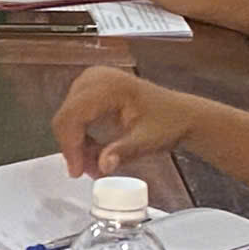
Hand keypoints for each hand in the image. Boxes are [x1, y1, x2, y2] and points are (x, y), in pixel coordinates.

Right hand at [52, 67, 200, 177]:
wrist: (182, 114)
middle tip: (85, 171)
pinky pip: (74, 114)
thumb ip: (122, 152)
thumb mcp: (147, 141)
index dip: (70, 145)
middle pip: (66, 116)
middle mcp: (95, 78)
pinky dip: (80, 135)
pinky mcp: (90, 88)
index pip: (73, 115)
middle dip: (72, 148)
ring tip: (93, 164)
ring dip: (76, 143)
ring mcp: (91, 80)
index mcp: (110, 86)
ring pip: (67, 117)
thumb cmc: (169, 123)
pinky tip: (94, 150)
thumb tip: (102, 166)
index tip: (77, 171)